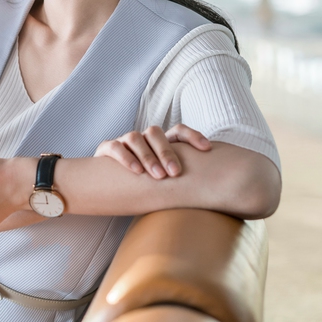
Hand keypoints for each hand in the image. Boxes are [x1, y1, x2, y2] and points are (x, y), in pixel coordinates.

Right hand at [95, 124, 210, 178]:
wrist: (109, 188)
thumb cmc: (144, 186)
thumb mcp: (165, 182)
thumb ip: (182, 179)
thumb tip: (215, 190)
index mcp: (159, 142)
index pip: (178, 130)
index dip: (193, 136)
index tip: (207, 149)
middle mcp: (143, 138)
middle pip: (155, 132)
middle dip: (166, 152)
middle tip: (175, 173)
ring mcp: (124, 142)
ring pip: (135, 137)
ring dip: (147, 156)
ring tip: (157, 176)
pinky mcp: (106, 149)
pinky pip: (115, 147)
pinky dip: (126, 157)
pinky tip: (136, 172)